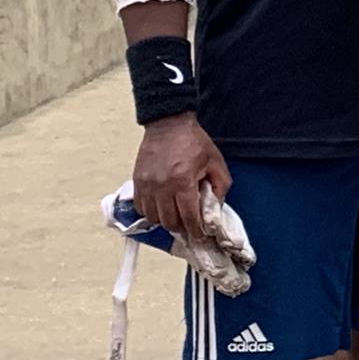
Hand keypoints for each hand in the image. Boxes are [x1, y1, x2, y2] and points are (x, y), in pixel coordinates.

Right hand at [132, 114, 229, 237]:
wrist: (169, 124)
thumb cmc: (193, 142)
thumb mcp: (215, 161)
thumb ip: (221, 185)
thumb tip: (217, 206)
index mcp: (183, 181)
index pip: (188, 216)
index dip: (195, 230)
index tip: (200, 235)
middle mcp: (162, 186)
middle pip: (169, 221)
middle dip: (182, 228)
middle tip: (190, 226)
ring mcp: (147, 185)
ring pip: (153, 217)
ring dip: (165, 221)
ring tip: (176, 216)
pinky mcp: (137, 182)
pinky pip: (140, 207)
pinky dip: (151, 212)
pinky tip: (161, 208)